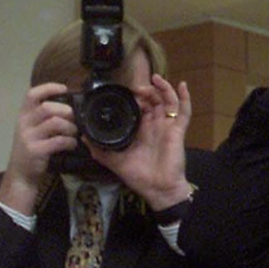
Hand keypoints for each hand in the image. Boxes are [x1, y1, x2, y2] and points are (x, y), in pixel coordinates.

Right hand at [0, 82, 77, 212]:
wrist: (20, 174)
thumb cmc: (31, 148)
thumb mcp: (32, 129)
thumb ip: (44, 117)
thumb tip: (70, 106)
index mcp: (23, 115)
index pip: (32, 94)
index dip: (49, 88)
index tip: (64, 89)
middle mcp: (24, 123)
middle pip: (47, 108)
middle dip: (65, 111)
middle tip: (75, 118)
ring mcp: (29, 137)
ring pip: (54, 123)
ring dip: (70, 126)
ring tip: (74, 132)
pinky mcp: (36, 151)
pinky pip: (58, 141)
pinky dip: (70, 141)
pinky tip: (72, 144)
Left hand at [90, 75, 191, 210]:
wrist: (157, 189)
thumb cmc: (139, 176)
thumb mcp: (114, 161)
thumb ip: (99, 150)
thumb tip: (83, 137)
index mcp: (142, 130)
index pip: (141, 107)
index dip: (135, 97)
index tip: (127, 91)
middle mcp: (155, 125)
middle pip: (154, 100)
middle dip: (147, 90)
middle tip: (136, 88)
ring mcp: (167, 126)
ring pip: (168, 101)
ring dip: (162, 88)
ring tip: (155, 79)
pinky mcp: (178, 130)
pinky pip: (184, 111)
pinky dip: (184, 97)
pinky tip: (181, 85)